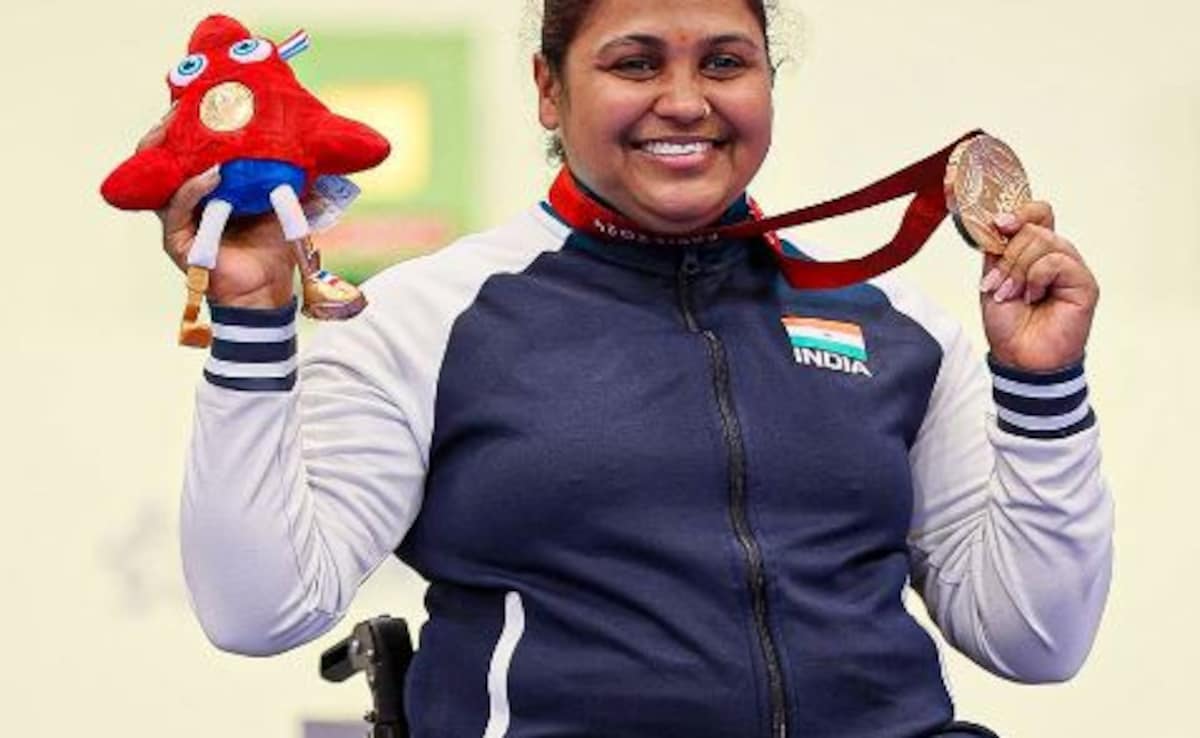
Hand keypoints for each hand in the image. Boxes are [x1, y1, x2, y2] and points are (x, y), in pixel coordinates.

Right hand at [137, 118, 295, 308]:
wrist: (269, 292)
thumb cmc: (272, 247)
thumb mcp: (282, 200)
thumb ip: (287, 174)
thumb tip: (313, 144)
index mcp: (204, 188)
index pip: (183, 148)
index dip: (186, 123)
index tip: (200, 96)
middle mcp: (184, 201)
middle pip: (160, 157)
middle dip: (168, 129)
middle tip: (184, 105)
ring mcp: (177, 220)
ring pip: (159, 178)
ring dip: (171, 150)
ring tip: (187, 127)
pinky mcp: (177, 240)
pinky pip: (178, 207)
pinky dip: (194, 188)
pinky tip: (212, 173)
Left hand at [978, 201, 1098, 371]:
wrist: (1018, 356)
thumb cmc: (1008, 324)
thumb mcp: (991, 279)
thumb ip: (996, 250)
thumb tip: (998, 222)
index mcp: (1035, 252)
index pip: (1037, 214)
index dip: (1019, 213)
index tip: (998, 224)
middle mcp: (1056, 256)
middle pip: (1034, 228)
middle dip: (1008, 257)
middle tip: (999, 284)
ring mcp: (1071, 268)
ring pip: (1043, 242)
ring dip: (1018, 270)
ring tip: (1013, 294)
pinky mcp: (1084, 283)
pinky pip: (1057, 261)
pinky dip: (1037, 278)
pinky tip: (1034, 297)